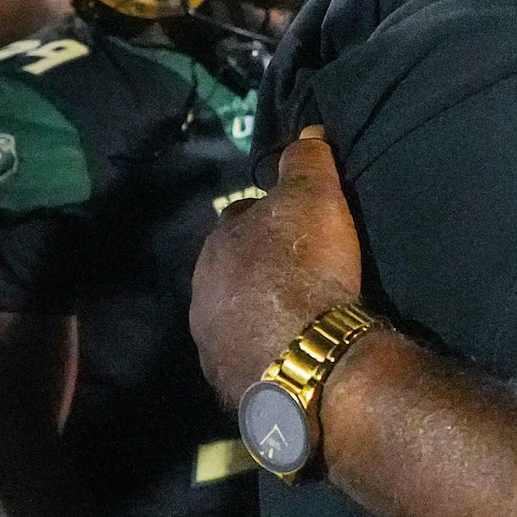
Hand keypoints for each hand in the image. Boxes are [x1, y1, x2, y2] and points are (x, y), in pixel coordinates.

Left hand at [191, 125, 362, 403]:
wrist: (304, 360)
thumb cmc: (306, 270)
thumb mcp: (313, 198)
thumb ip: (305, 162)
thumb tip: (307, 132)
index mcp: (218, 245)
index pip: (242, 218)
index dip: (272, 218)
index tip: (300, 226)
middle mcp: (203, 293)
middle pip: (232, 271)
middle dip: (258, 270)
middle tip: (299, 275)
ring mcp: (212, 344)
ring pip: (235, 318)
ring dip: (258, 316)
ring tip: (297, 320)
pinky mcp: (230, 384)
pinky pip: (249, 361)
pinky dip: (266, 354)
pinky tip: (292, 356)